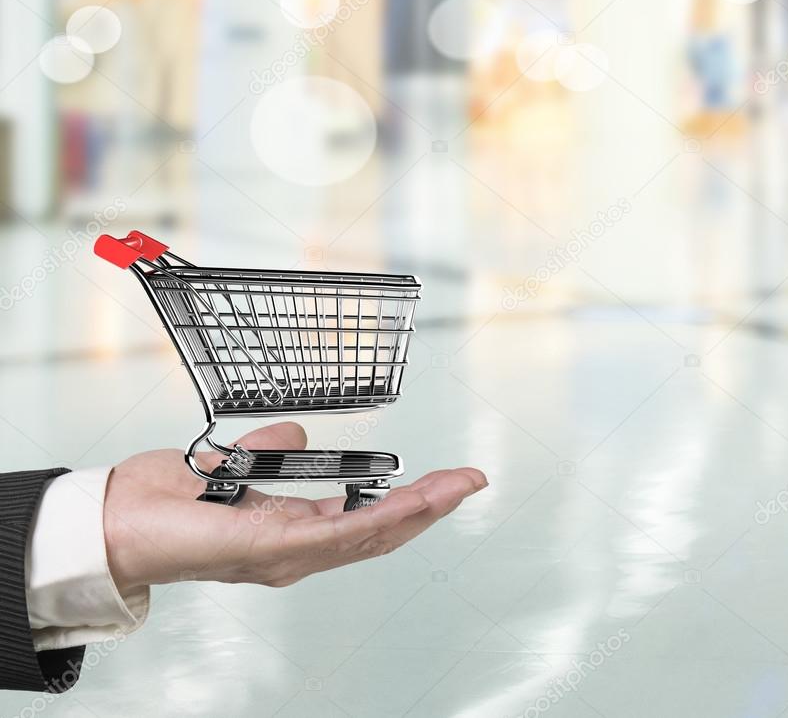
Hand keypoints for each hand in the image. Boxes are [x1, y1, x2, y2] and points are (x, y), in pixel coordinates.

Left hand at [102, 422, 486, 592]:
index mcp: (294, 530)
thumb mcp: (232, 466)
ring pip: (369, 536)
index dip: (412, 502)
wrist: (117, 521)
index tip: (448, 481)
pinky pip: (336, 535)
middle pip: (380, 531)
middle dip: (431, 507)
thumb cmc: (167, 504)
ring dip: (419, 512)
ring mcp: (288, 554)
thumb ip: (270, 453)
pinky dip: (379, 519)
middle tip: (469, 481)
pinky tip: (408, 505)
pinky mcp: (271, 549)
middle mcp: (298, 551)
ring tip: (454, 489)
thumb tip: (296, 434)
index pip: (366, 519)